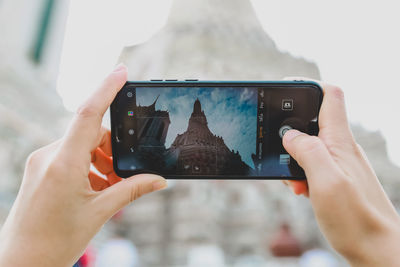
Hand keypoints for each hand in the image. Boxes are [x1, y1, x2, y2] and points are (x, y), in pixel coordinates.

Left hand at [0, 64, 166, 266]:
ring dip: (101, 159)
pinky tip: (95, 188)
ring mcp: (41, 161)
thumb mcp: (100, 213)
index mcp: (63, 164)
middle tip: (124, 173)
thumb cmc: (55, 242)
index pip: (87, 114)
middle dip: (112, 148)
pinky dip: (88, 165)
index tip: (121, 70)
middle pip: (90, 133)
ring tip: (108, 188)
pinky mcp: (40, 168)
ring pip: (81, 145)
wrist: (20, 262)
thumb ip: (132, 190)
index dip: (106, 89)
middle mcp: (48, 156)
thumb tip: (159, 180)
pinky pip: (70, 155)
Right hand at [282, 79, 399, 265]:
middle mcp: (340, 148)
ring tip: (293, 181)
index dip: (308, 85)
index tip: (284, 91)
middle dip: (290, 131)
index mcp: (339, 142)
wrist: (377, 251)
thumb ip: (308, 151)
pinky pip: (312, 165)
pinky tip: (300, 189)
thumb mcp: (325, 182)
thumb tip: (289, 134)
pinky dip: (300, 173)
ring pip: (309, 145)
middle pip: (313, 120)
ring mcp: (339, 164)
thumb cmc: (356, 220)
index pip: (330, 96)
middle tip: (279, 152)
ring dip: (293, 157)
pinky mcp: (335, 179)